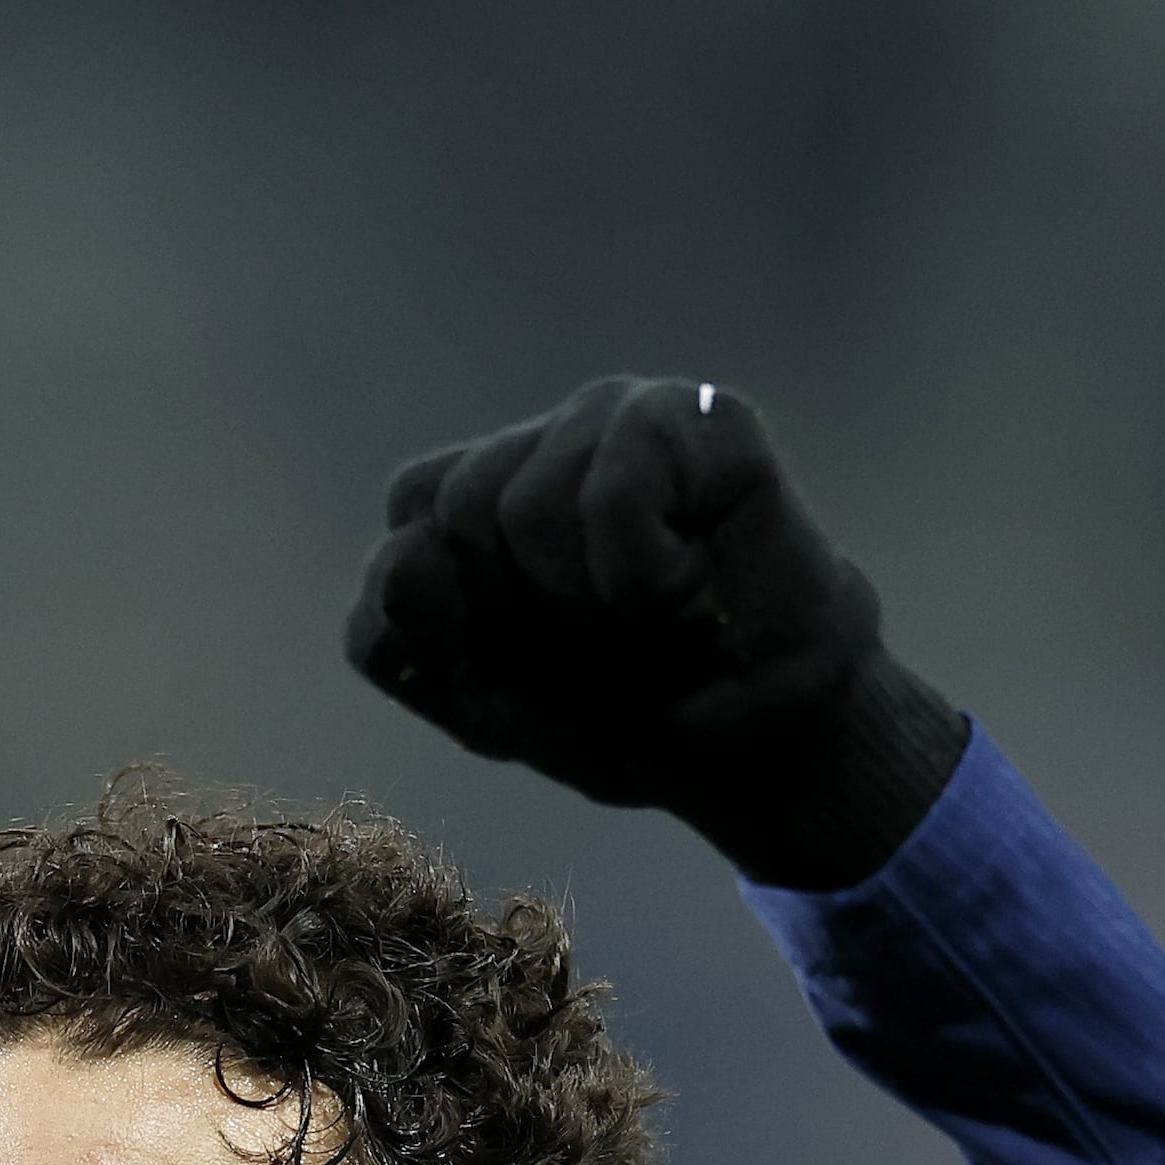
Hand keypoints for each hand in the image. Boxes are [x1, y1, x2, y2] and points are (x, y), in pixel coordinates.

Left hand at [344, 374, 968, 887]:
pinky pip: (615, 497)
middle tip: (611, 643)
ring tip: (660, 618)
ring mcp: (622, 415)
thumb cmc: (627, 712)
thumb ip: (402, 641)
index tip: (540, 662)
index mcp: (482, 488)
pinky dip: (647, 580)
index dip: (464, 625)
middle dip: (532, 618)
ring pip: (528, 507)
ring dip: (597, 607)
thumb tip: (405, 557)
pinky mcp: (701, 416)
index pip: (408, 532)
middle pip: (461, 513)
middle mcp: (546, 436)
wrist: (762, 749)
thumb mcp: (479, 704)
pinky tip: (698, 590)